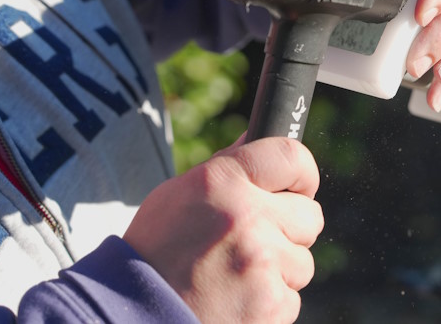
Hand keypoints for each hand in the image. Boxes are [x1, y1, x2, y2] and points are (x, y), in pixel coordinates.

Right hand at [123, 136, 322, 322]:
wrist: (131, 316)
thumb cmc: (155, 253)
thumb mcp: (179, 196)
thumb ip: (228, 167)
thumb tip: (257, 134)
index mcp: (223, 181)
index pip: (292, 156)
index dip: (303, 172)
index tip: (300, 186)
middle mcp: (246, 217)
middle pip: (310, 215)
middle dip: (290, 229)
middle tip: (255, 242)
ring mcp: (262, 262)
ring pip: (302, 260)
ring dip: (279, 270)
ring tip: (235, 277)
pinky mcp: (271, 304)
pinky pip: (291, 297)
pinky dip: (270, 302)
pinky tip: (236, 300)